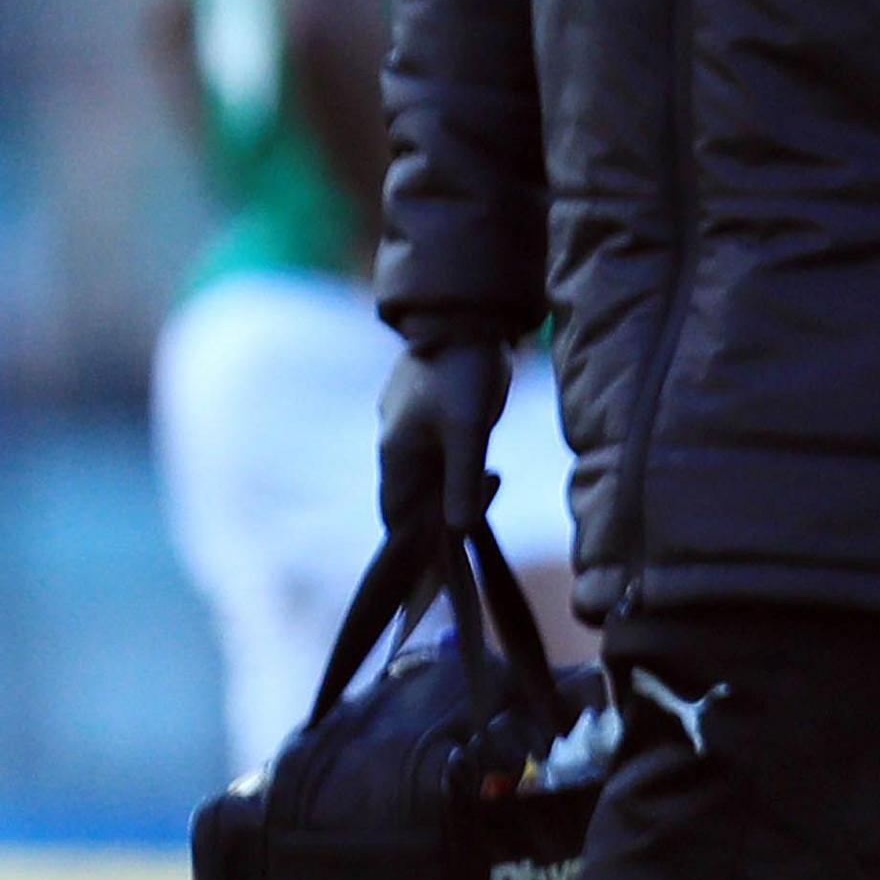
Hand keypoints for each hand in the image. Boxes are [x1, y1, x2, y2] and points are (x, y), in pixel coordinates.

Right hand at [379, 334, 512, 537]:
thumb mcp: (470, 429)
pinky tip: (481, 469)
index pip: (396, 516)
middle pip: (412, 499)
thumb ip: (462, 480)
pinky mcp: (429, 412)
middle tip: (471, 533)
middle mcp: (397, 443)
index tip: (440, 563)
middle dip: (437, 518)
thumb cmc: (465, 373)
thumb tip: (458, 530)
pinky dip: (454, 469)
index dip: (414, 543)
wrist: (467, 316)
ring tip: (482, 496)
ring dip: (449, 491)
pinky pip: (437, 453)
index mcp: (397, 452)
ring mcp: (411, 427)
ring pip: (427, 475)